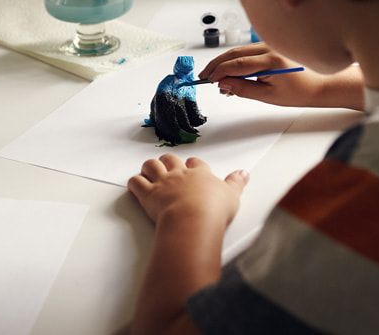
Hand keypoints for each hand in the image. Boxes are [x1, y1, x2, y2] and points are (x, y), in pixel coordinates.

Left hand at [128, 154, 247, 227]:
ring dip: (149, 167)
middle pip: (170, 159)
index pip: (196, 163)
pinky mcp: (148, 195)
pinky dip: (134, 182)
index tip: (192, 167)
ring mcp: (162, 183)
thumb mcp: (232, 195)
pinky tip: (135, 184)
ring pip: (151, 166)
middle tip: (167, 165)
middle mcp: (180, 175)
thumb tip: (244, 173)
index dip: (193, 164)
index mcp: (200, 174)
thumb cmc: (213, 209)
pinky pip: (136, 182)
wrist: (193, 219)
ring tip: (149, 171)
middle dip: (168, 161)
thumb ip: (237, 183)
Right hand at [199, 43, 362, 108]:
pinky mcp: (271, 46)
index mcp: (272, 61)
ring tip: (214, 77)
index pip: (237, 64)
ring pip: (239, 50)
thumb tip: (223, 85)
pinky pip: (247, 51)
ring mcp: (271, 45)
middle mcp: (270, 48)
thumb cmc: (300, 92)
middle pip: (234, 53)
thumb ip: (243, 89)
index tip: (208, 80)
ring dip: (224, 62)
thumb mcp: (269, 96)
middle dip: (216, 64)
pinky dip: (235, 60)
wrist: (321, 85)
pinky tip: (229, 72)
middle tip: (204, 76)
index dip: (219, 72)